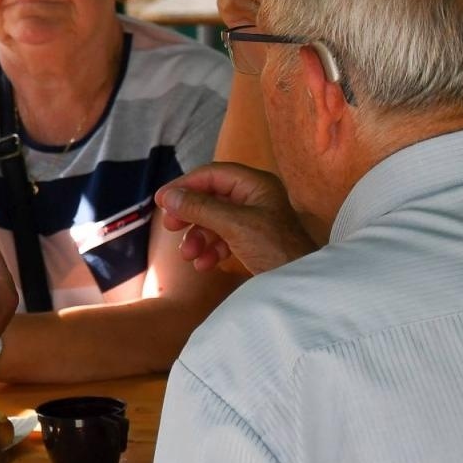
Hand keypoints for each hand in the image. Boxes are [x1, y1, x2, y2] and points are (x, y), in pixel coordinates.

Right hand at [156, 163, 316, 274]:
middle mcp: (254, 198)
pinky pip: (221, 238)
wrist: (300, 287)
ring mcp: (252, 220)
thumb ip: (201, 208)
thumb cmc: (276, 250)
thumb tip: (169, 197)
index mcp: (255, 185)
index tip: (162, 201)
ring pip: (212, 220)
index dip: (185, 185)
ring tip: (188, 255)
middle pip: (210, 197)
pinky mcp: (251, 241)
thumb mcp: (235, 226)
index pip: (212, 175)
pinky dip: (209, 250)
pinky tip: (203, 264)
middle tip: (171, 227)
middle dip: (190, 215)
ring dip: (197, 237)